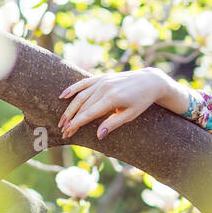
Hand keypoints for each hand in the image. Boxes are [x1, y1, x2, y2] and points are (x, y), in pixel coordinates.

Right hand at [57, 67, 173, 139]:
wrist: (149, 81)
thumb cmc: (141, 101)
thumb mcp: (130, 115)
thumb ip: (113, 124)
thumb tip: (98, 136)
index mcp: (112, 99)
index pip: (89, 113)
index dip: (76, 123)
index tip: (67, 132)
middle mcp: (105, 88)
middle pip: (82, 106)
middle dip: (71, 119)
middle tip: (63, 131)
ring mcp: (102, 81)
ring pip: (81, 95)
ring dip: (69, 108)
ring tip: (62, 120)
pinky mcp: (102, 77)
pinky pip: (84, 83)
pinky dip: (73, 89)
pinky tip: (63, 96)